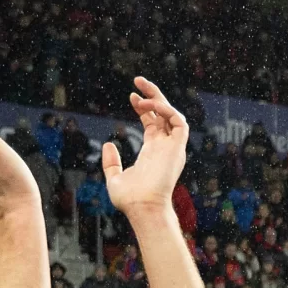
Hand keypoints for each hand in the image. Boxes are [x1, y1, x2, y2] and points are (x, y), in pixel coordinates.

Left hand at [103, 77, 187, 217]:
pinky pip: (179, 123)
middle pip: (164, 114)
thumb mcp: (115, 177)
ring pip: (173, 115)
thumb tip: (108, 145)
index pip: (154, 123)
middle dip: (153, 94)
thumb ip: (112, 162)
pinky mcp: (177, 148)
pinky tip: (150, 106)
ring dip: (159, 99)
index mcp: (153, 152)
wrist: (143, 208)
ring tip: (141, 90)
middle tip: (138, 80)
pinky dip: (167, 110)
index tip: (131, 96)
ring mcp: (172, 147)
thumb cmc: (130, 200)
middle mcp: (165, 147)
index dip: (144, 107)